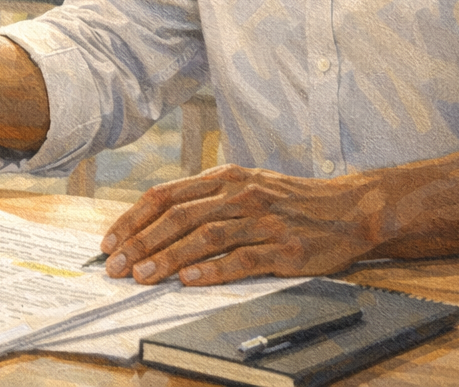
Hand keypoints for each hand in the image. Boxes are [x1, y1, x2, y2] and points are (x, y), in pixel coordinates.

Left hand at [99, 165, 375, 285]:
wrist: (348, 208)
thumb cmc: (288, 201)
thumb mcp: (243, 186)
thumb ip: (204, 201)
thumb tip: (153, 223)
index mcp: (224, 178)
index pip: (166, 196)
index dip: (134, 219)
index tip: (110, 241)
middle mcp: (239, 194)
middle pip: (178, 217)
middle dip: (141, 242)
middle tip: (115, 266)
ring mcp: (262, 220)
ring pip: (204, 237)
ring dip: (168, 257)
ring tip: (143, 275)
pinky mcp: (284, 247)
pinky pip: (242, 259)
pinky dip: (213, 270)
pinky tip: (189, 280)